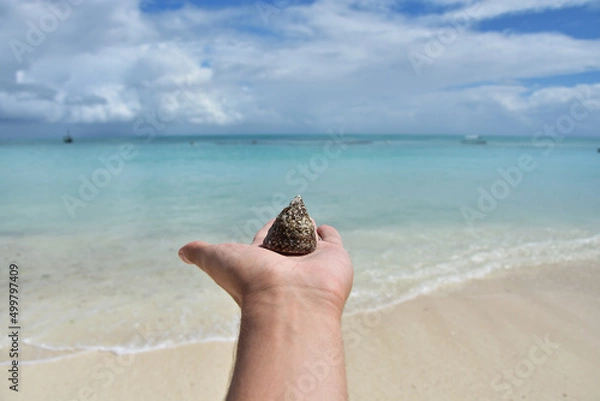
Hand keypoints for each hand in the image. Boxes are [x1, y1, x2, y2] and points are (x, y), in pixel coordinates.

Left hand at [178, 220, 353, 317]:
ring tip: (304, 214)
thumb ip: (200, 252)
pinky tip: (320, 226)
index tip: (270, 222)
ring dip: (306, 226)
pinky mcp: (335, 257)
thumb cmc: (250, 282)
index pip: (264, 242)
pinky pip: (331, 240)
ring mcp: (311, 261)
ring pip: (309, 238)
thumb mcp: (217, 260)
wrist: (289, 302)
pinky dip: (327, 232)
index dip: (267, 231)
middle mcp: (286, 264)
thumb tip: (181, 252)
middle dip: (288, 229)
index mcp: (261, 264)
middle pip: (288, 240)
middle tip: (290, 214)